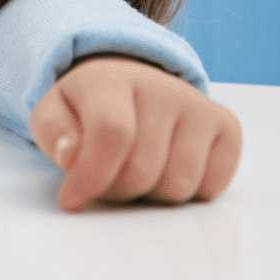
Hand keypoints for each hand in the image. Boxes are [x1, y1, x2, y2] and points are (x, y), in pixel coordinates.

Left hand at [28, 55, 241, 211]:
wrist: (130, 83)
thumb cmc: (87, 108)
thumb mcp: (53, 113)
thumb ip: (53, 133)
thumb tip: (70, 156)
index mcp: (109, 79)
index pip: (112, 135)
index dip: (91, 176)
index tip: (71, 200)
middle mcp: (160, 86)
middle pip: (142, 171)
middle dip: (117, 189)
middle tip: (107, 175)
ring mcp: (197, 104)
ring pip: (178, 186)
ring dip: (152, 194)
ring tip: (137, 168)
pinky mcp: (226, 125)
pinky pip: (212, 187)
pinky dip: (190, 192)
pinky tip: (170, 166)